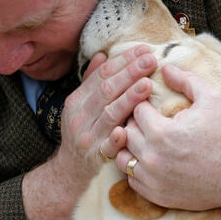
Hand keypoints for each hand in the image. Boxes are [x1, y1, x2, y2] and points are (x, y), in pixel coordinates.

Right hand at [54, 45, 156, 194]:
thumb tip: (103, 55)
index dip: (123, 61)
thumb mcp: (81, 105)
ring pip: (109, 114)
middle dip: (130, 73)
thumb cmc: (83, 131)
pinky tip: (126, 130)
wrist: (70, 169)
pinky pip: (107, 147)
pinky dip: (116, 139)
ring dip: (129, 98)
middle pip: (106, 90)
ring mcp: (87, 136)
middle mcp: (80, 116)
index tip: (143, 50)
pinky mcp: (95, 157)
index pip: (102, 75)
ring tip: (147, 84)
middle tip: (150, 61)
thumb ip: (92, 80)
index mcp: (78, 100)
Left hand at [112, 64, 220, 219]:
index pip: (136, 110)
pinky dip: (136, 167)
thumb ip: (186, 80)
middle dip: (135, 123)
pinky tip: (151, 158)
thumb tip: (164, 68)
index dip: (144, 104)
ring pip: (122, 157)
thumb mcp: (212, 98)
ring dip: (130, 146)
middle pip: (125, 132)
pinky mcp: (156, 195)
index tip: (154, 105)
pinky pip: (131, 179)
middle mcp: (152, 158)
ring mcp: (152, 179)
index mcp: (161, 132)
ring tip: (147, 139)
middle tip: (150, 120)